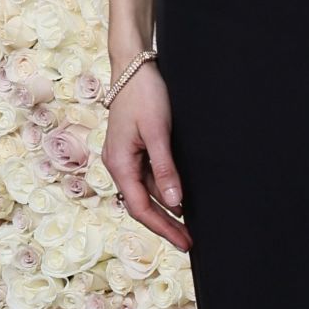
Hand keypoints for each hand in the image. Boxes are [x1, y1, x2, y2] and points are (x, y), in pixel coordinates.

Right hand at [103, 64, 190, 250]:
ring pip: (145, 194)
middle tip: (189, 242)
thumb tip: (174, 203)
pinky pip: (148, 179)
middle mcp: (119, 165)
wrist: (134, 66)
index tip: (184, 242)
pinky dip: (163, 192)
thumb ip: (165, 169)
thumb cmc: (144, 95)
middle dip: (166, 225)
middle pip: (142, 205)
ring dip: (166, 211)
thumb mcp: (158, 133)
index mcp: (119, 164)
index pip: (141, 208)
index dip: (163, 228)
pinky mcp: (134, 150)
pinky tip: (179, 199)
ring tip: (188, 226)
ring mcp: (125, 158)